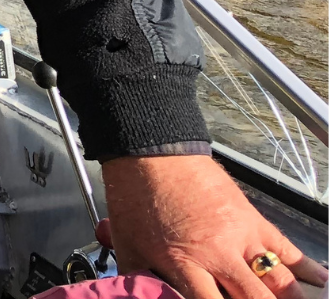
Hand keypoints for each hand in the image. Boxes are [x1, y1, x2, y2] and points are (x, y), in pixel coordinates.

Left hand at [104, 154, 328, 298]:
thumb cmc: (134, 198)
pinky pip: (287, 249)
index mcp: (185, 265)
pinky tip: (320, 281)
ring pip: (280, 283)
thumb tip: (141, 298)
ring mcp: (242, 236)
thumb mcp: (128, 245)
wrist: (150, 152)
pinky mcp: (254, 218)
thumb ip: (141, 279)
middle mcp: (219, 256)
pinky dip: (307, 268)